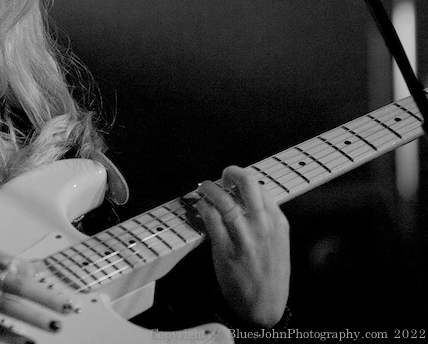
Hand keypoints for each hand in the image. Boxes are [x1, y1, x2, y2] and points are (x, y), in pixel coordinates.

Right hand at [0, 242, 77, 343]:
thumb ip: (1, 260)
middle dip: (46, 300)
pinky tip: (26, 342)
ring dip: (34, 320)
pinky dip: (10, 337)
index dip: (42, 283)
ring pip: (7, 311)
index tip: (62, 293)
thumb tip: (29, 272)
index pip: (20, 270)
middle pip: (18, 289)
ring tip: (55, 327)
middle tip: (68, 309)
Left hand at [191, 165, 289, 326]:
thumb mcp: (278, 243)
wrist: (264, 307)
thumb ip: (265, 220)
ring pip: (225, 201)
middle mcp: (264, 227)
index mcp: (278, 223)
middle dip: (231, 173)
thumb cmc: (269, 274)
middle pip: (248, 185)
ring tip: (203, 188)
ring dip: (210, 189)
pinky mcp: (227, 250)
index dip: (243, 178)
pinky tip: (201, 208)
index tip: (231, 180)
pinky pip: (211, 220)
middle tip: (221, 176)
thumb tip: (245, 198)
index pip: (261, 187)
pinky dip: (203, 208)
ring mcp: (245, 238)